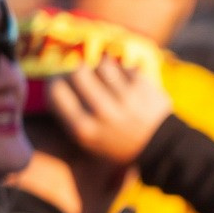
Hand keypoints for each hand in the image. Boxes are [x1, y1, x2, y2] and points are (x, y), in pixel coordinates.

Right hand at [47, 60, 174, 165]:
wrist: (161, 147)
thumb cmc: (118, 143)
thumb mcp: (88, 141)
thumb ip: (68, 115)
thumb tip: (52, 80)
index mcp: (84, 129)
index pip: (55, 91)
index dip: (54, 82)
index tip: (60, 81)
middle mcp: (103, 112)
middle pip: (77, 72)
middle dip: (76, 71)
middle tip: (82, 75)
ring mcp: (125, 98)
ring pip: (101, 65)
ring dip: (100, 69)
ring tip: (105, 79)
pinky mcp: (143, 87)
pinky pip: (122, 67)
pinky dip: (121, 72)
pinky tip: (124, 83)